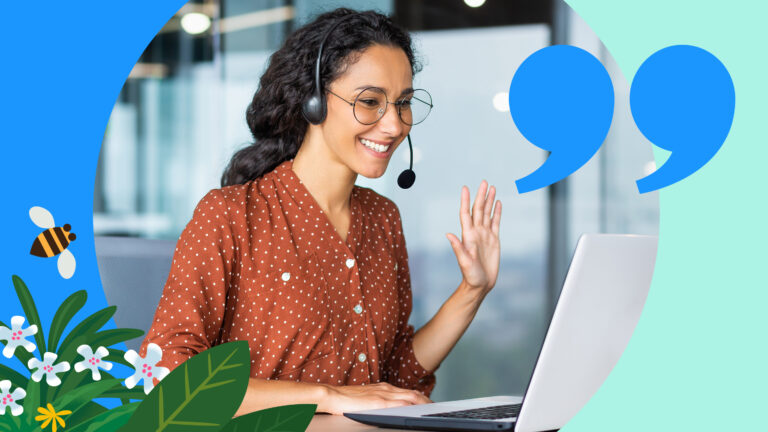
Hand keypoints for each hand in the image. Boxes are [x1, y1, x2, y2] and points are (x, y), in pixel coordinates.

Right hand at [318, 382, 431, 414]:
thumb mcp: (367, 397)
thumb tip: (387, 407)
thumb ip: (378, 400)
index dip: (420, 397)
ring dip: (423, 403)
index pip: (407, 392)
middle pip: (413, 394)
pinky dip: (411, 407)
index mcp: (384, 387)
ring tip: (433, 410)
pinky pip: (400, 404)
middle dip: (426, 401)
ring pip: (410, 397)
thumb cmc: (346, 399)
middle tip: (436, 407)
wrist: (332, 395)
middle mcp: (386, 389)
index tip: (428, 403)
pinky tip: (418, 412)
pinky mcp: (379, 402)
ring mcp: (384, 395)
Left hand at [445, 180, 501, 296]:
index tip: (465, 188)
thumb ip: (457, 248)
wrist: (480, 284)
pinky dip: (497, 212)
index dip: (466, 201)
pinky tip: (498, 203)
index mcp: (468, 235)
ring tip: (491, 188)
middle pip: (478, 210)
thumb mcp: (464, 262)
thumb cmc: (470, 275)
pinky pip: (496, 223)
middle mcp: (476, 232)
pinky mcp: (494, 240)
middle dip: (481, 195)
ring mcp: (485, 235)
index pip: (466, 214)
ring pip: (487, 214)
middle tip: (484, 182)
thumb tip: (448, 235)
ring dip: (489, 201)